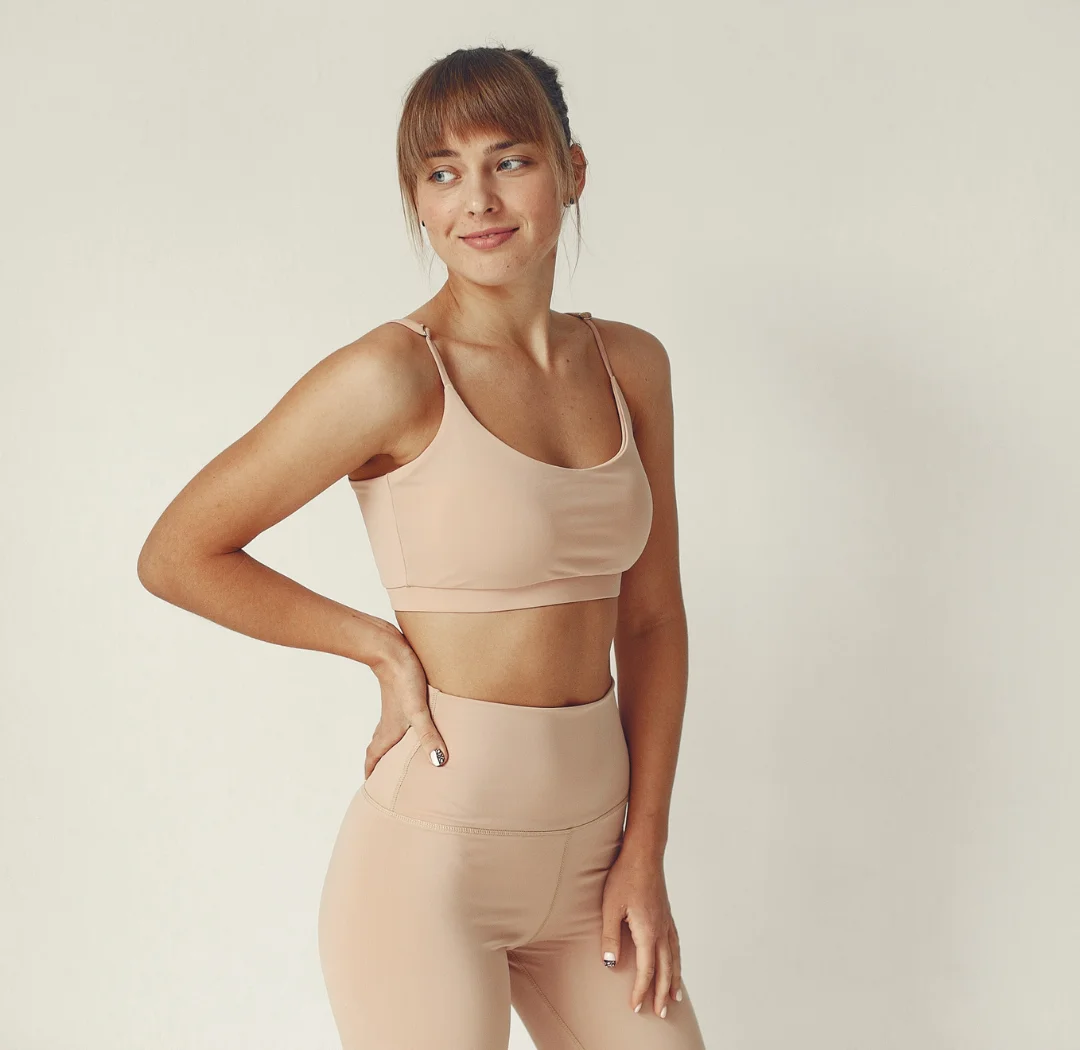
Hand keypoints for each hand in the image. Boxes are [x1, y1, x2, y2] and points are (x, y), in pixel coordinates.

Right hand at [364, 636, 448, 776]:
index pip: (373, 760)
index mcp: (388, 733)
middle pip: (379, 750)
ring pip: (387, 735)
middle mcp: (387, 724)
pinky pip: (396, 721)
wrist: (392, 650)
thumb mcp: (419, 711)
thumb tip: (439, 762)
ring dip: (390, 749)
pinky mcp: (399, 698)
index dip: (372, 776)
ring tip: (401, 759)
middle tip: (387, 781)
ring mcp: (393, 711)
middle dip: (381, 767)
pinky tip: (412, 727)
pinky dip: (400, 731)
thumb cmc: (404, 681)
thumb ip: (429, 736)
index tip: (372, 791)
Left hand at [599, 850, 682, 1016]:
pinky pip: (676, 945)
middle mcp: (661, 930)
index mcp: (647, 931)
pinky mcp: (666, 914)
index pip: (646, 970)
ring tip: (676, 998)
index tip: (635, 1007)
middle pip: (666, 969)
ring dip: (675, 980)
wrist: (643, 853)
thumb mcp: (610, 907)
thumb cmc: (624, 876)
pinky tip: (675, 963)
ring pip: (674, 958)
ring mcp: (667, 922)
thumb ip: (610, 937)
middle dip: (662, 994)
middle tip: (660, 1013)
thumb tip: (610, 965)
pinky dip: (677, 960)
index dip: (640, 990)